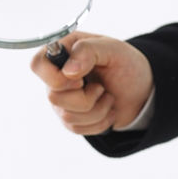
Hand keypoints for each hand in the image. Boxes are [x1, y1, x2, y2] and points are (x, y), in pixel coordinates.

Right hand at [30, 32, 153, 134]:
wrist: (140, 91)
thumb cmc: (126, 65)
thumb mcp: (113, 49)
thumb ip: (88, 51)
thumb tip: (68, 71)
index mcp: (63, 52)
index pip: (37, 65)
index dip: (56, 78)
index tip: (80, 79)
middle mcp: (57, 77)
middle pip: (54, 97)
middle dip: (86, 97)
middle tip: (100, 87)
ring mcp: (62, 100)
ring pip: (67, 116)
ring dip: (97, 110)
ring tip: (107, 97)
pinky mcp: (70, 119)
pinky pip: (77, 129)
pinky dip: (99, 122)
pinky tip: (106, 109)